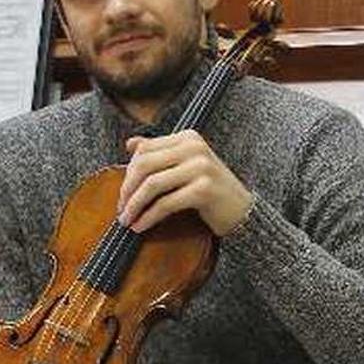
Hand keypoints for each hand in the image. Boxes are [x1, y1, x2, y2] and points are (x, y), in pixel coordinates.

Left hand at [118, 129, 254, 236]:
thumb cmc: (211, 191)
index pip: (145, 150)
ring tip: (127, 220)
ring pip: (152, 184)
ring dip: (135, 205)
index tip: (122, 193)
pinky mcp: (204, 190)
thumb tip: (129, 144)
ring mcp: (201, 167)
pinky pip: (166, 203)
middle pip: (145, 165)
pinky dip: (149, 216)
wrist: (242, 212)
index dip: (128, 172)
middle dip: (127, 189)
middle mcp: (194, 147)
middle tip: (121, 209)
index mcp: (188, 137)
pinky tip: (141, 226)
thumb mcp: (185, 166)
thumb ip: (160, 154)